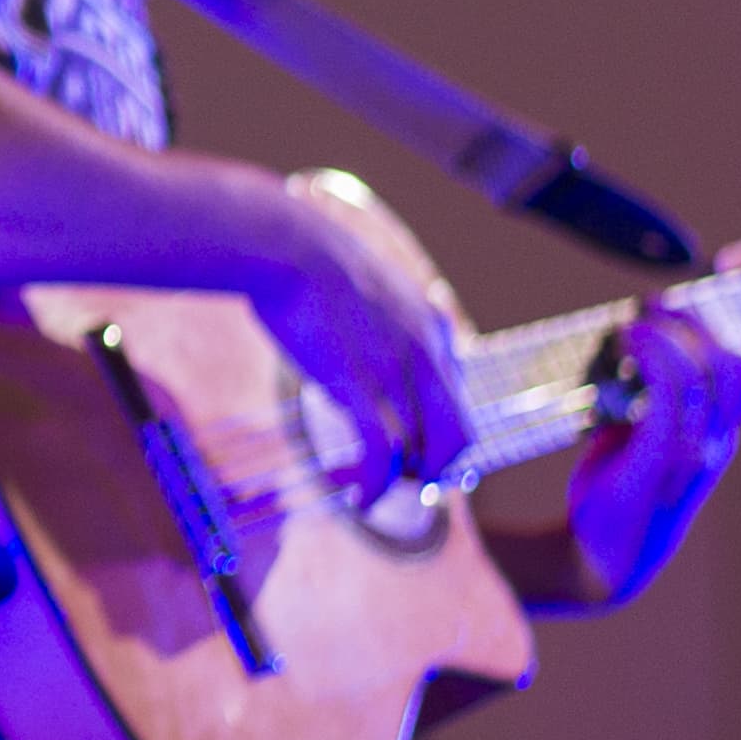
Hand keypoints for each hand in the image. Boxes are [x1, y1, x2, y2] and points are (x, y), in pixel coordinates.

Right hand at [248, 169, 473, 510]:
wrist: (282, 240)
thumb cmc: (308, 257)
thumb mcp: (366, 283)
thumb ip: (381, 316)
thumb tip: (364, 331)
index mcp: (433, 326)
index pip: (458, 399)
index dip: (439, 435)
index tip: (412, 450)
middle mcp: (426, 352)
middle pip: (456, 436)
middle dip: (434, 469)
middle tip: (407, 484)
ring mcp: (394, 370)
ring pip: (419, 449)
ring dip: (399, 480)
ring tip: (370, 489)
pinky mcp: (357, 384)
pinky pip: (380, 452)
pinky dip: (376, 485)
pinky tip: (361, 499)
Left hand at [553, 236, 740, 605]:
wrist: (605, 555)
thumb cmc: (622, 488)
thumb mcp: (645, 437)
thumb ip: (650, 399)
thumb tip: (630, 342)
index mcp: (720, 434)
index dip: (715, 329)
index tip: (673, 304)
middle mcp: (716, 442)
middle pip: (733, 366)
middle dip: (695, 324)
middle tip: (652, 304)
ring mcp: (692, 453)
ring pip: (702, 376)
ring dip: (667, 336)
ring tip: (633, 319)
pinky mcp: (659, 460)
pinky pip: (668, 398)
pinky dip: (651, 359)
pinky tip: (627, 342)